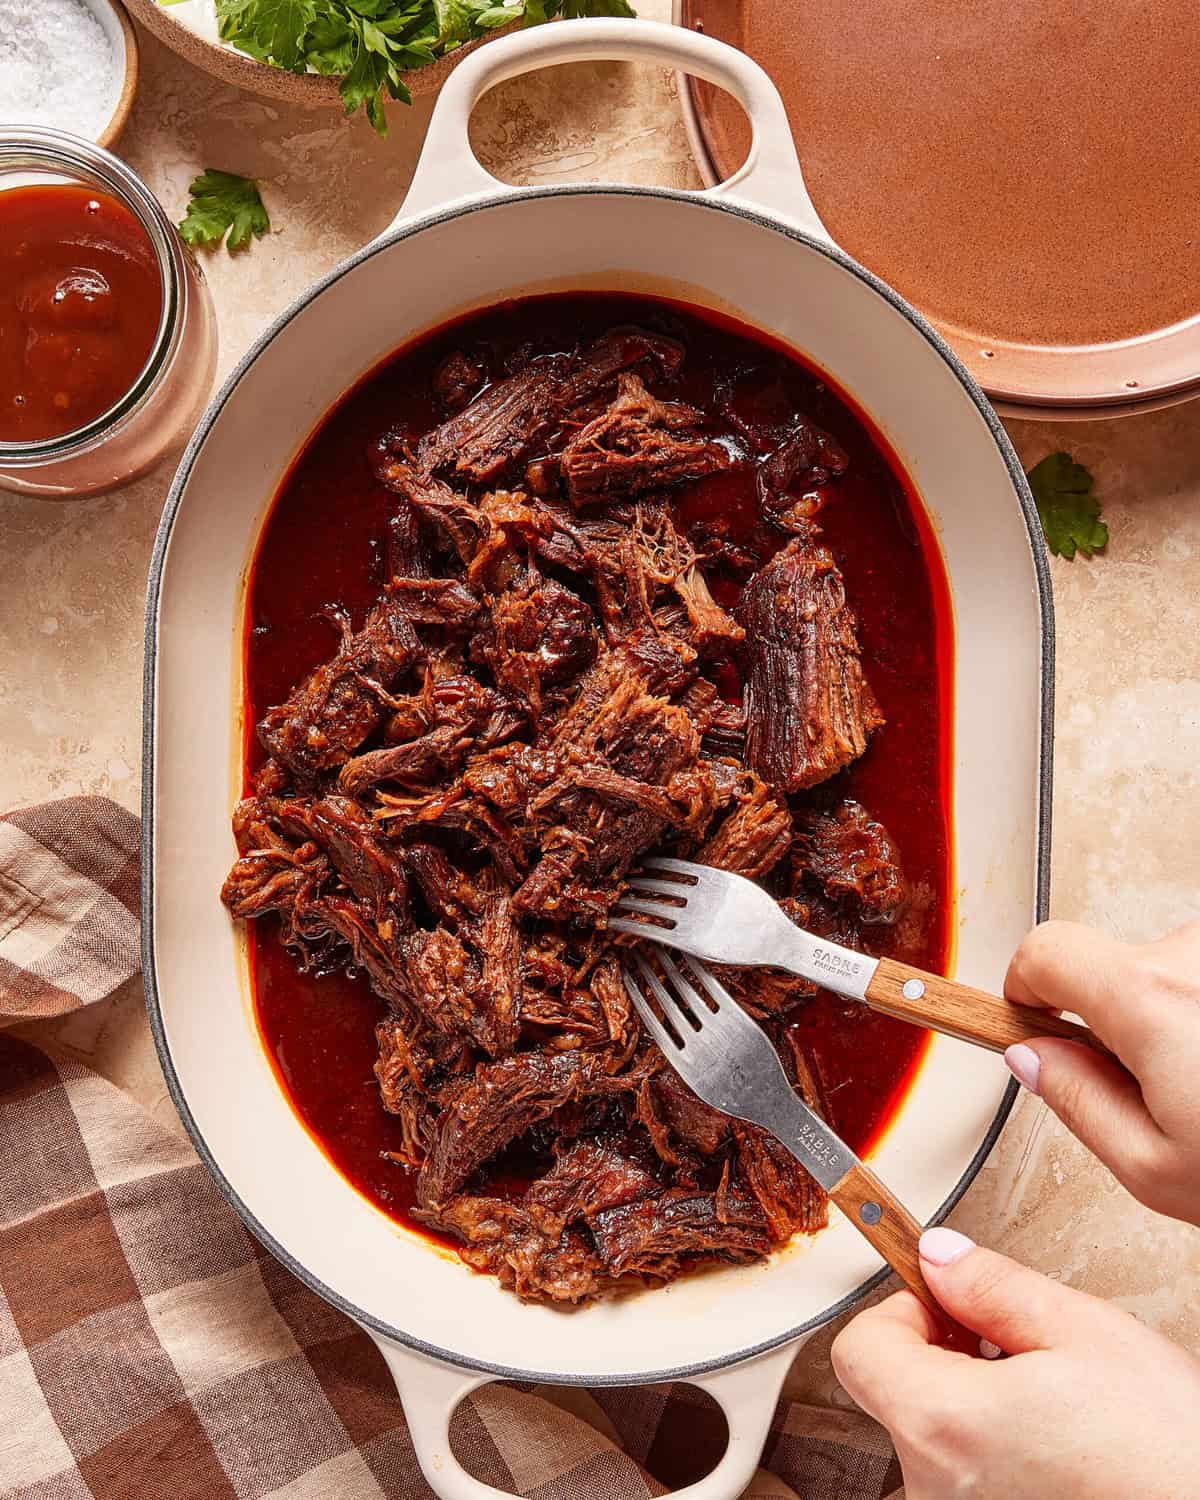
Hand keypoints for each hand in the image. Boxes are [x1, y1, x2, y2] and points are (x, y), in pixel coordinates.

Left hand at [832, 1229, 1199, 1499]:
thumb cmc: (1169, 1453)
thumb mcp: (1083, 1332)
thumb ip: (990, 1285)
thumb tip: (937, 1257)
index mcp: (942, 1424)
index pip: (859, 1347)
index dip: (905, 1310)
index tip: (951, 1303)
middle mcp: (934, 1489)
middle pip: (895, 1393)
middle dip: (945, 1356)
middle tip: (1015, 1348)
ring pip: (934, 1439)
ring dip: (974, 1408)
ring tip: (1051, 1406)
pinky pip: (964, 1480)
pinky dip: (993, 1455)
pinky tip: (1055, 1449)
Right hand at [1003, 918, 1199, 1224]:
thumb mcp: (1157, 1169)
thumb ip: (1077, 1104)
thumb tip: (1033, 1060)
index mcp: (1148, 999)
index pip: (1045, 949)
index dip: (1026, 987)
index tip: (1032, 1016)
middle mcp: (1196, 954)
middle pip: (1120, 963)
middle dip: (1125, 1019)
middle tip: (1164, 1089)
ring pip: (1182, 971)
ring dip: (1190, 1018)